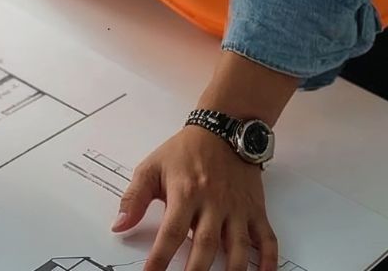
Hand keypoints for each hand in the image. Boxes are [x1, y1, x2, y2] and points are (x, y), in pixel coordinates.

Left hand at [114, 125, 277, 270]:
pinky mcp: (256, 210)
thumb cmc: (185, 151)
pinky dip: (269, 259)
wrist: (223, 131)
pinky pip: (267, 238)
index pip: (170, 233)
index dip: (160, 258)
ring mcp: (237, 209)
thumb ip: (134, 198)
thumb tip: (118, 225)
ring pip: (238, 246)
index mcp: (185, 193)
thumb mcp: (151, 168)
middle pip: (205, 244)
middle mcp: (213, 203)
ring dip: (232, 270)